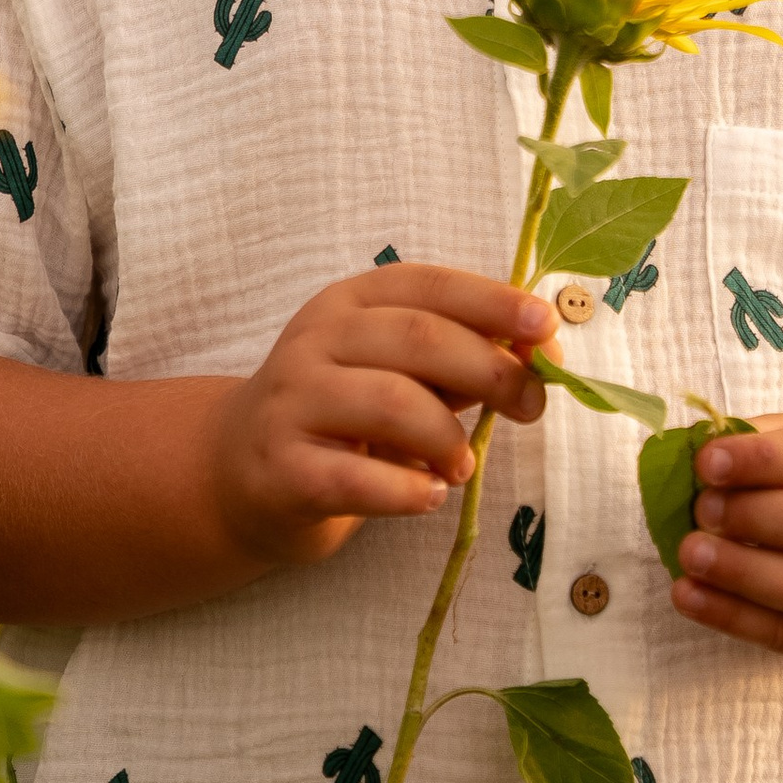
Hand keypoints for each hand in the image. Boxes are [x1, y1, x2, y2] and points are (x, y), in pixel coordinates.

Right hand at [209, 260, 550, 571]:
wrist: (237, 469)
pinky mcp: (281, 468)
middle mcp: (315, 339)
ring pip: (392, 404)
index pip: (428, 286)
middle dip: (490, 370)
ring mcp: (292, 402)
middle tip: (530, 406)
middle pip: (418, 339)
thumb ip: (457, 359)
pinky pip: (357, 478)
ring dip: (448, 438)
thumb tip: (539, 357)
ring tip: (464, 465)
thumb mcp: (393, 370)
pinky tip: (429, 497)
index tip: (546, 328)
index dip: (493, 302)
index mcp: (349, 302)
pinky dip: (409, 491)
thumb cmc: (341, 415)